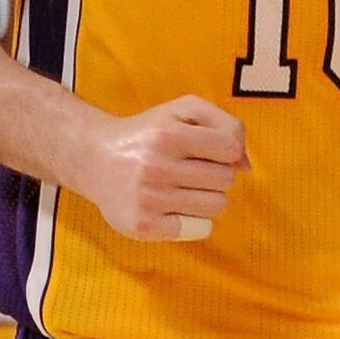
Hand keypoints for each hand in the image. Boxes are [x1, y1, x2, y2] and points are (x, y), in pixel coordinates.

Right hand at [70, 95, 246, 240]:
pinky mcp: (143, 226)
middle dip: (214, 173)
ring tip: (181, 187)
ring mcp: (148, 199)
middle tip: (189, 169)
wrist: (94, 157)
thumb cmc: (148, 133)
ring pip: (217, 206)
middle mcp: (156, 167)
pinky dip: (194, 220)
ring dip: (206, 197)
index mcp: (168, 134)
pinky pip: (200, 229)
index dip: (226, 149)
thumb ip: (226, 124)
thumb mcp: (184, 109)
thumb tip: (246, 166)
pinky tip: (173, 207)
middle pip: (226, 179)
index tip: (208, 150)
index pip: (231, 148)